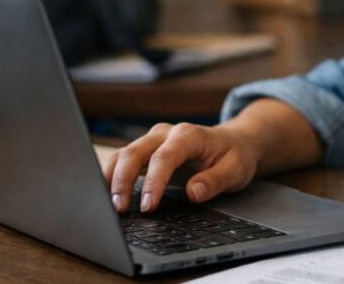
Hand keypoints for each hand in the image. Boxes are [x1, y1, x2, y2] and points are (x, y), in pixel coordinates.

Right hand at [103, 122, 258, 213]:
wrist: (235, 142)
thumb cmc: (235, 155)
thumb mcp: (236, 170)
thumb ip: (215, 180)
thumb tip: (193, 192)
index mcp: (189, 135)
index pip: (165, 157)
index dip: (153, 182)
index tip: (147, 206)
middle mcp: (167, 133)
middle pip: (135, 152)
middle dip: (123, 180)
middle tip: (120, 209)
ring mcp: (154, 140)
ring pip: (124, 154)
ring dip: (112, 178)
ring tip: (109, 205)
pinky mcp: (147, 150)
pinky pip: (123, 160)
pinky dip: (112, 176)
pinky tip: (108, 195)